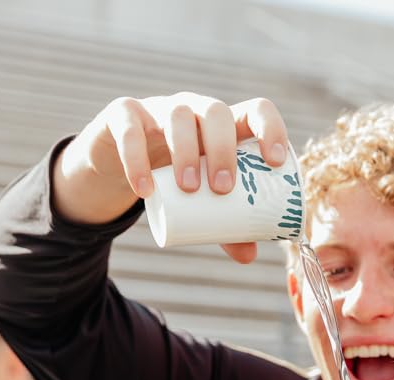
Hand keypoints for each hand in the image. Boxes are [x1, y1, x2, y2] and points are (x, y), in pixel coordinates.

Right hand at [55, 91, 288, 261]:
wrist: (119, 163)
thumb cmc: (174, 178)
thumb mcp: (201, 199)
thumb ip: (226, 225)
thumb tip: (250, 256)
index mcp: (223, 128)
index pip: (255, 110)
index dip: (270, 129)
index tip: (274, 162)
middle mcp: (195, 110)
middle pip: (216, 112)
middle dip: (223, 149)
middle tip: (222, 189)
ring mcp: (159, 108)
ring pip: (177, 114)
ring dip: (186, 152)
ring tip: (188, 189)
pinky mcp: (123, 116)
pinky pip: (129, 130)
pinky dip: (136, 160)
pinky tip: (145, 189)